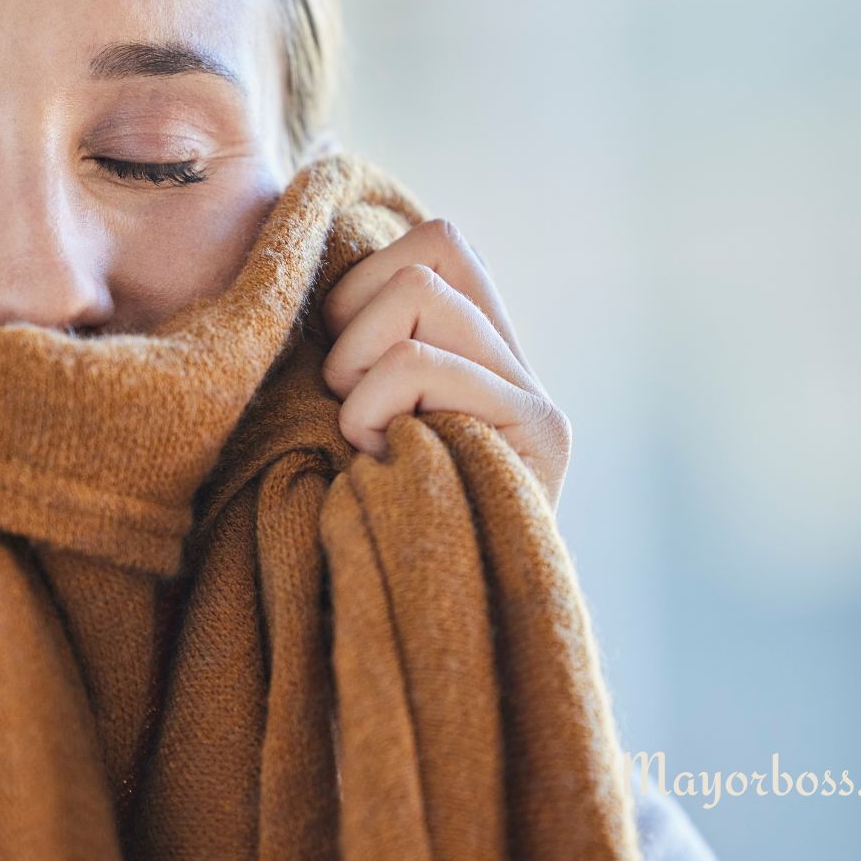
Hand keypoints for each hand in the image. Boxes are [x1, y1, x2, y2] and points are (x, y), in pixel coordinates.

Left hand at [320, 217, 571, 506]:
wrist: (412, 621)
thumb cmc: (358, 507)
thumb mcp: (346, 405)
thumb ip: (356, 340)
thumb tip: (319, 239)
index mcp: (479, 349)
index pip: (439, 241)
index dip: (363, 284)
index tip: (345, 365)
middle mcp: (518, 364)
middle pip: (426, 257)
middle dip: (353, 323)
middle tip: (351, 403)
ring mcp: (537, 396)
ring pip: (418, 294)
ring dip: (356, 372)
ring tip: (368, 438)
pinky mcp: (542, 430)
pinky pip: (417, 363)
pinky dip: (368, 411)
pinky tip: (382, 466)